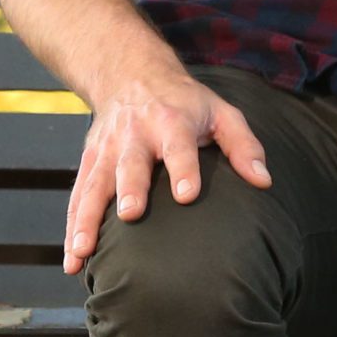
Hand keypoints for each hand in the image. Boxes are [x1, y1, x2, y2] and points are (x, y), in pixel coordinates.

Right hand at [64, 68, 268, 274]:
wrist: (132, 75)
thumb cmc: (187, 103)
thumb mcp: (221, 112)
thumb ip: (243, 146)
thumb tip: (263, 181)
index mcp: (172, 121)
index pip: (178, 146)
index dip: (183, 169)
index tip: (187, 195)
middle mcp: (135, 135)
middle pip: (130, 164)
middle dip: (129, 189)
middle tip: (130, 214)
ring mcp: (107, 150)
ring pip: (94, 185)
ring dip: (87, 219)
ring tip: (85, 251)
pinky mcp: (90, 162)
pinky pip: (78, 198)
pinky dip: (72, 228)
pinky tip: (73, 261)